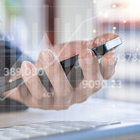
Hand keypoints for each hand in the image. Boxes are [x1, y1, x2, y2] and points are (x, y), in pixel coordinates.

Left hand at [4, 33, 118, 109]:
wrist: (26, 72)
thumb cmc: (53, 61)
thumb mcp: (70, 50)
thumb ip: (90, 44)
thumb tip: (113, 36)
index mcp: (88, 80)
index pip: (104, 76)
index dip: (109, 67)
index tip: (110, 54)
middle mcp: (77, 94)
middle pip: (88, 86)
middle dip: (89, 69)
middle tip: (86, 52)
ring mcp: (58, 101)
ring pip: (62, 91)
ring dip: (54, 71)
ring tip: (45, 52)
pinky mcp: (38, 103)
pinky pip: (37, 94)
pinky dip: (31, 79)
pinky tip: (27, 65)